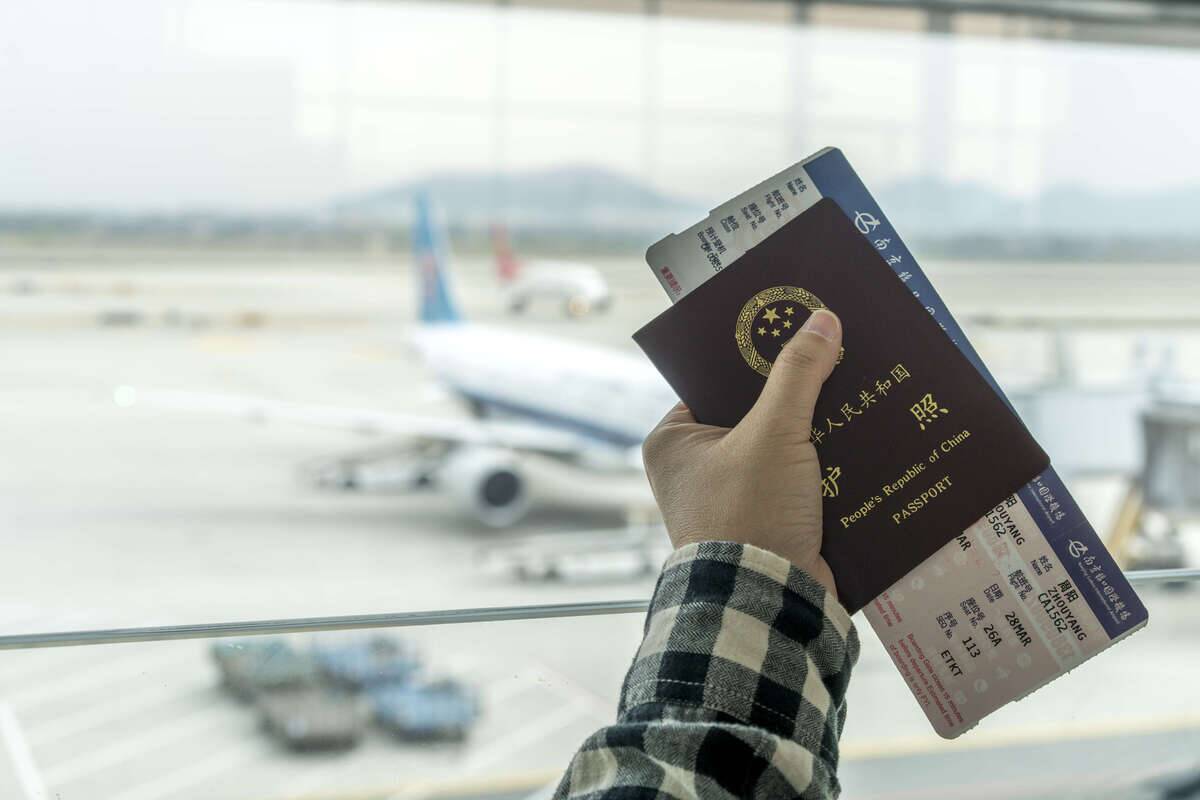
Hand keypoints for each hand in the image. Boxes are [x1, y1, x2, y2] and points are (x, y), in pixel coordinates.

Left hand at [641, 309, 842, 597]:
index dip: (756, 356)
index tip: (795, 329)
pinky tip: (867, 441)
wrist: (769, 606)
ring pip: (783, 447)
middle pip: (755, 413)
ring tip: (862, 392)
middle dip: (798, 394)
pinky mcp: (766, 525)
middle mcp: (694, 470)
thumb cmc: (749, 515)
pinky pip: (801, 482)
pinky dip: (829, 467)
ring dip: (820, 431)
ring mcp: (731, 500)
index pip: (715, 381)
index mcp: (673, 442)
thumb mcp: (774, 432)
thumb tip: (822, 320)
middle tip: (838, 356)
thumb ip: (798, 374)